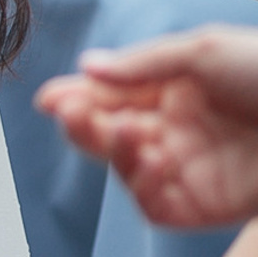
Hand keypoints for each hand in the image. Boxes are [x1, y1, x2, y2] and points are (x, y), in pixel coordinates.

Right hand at [37, 28, 257, 228]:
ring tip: (128, 133)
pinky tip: (152, 163)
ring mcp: (189, 168)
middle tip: (73, 114)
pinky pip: (156, 206)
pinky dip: (143, 189)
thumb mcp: (205, 50)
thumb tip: (88, 67)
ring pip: (125, 171)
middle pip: (108, 134)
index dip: (77, 96)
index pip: (110, 95)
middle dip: (84, 125)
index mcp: (172, 88)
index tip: (51, 98)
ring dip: (114, 153)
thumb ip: (144, 64)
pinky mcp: (206, 205)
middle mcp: (175, 129)